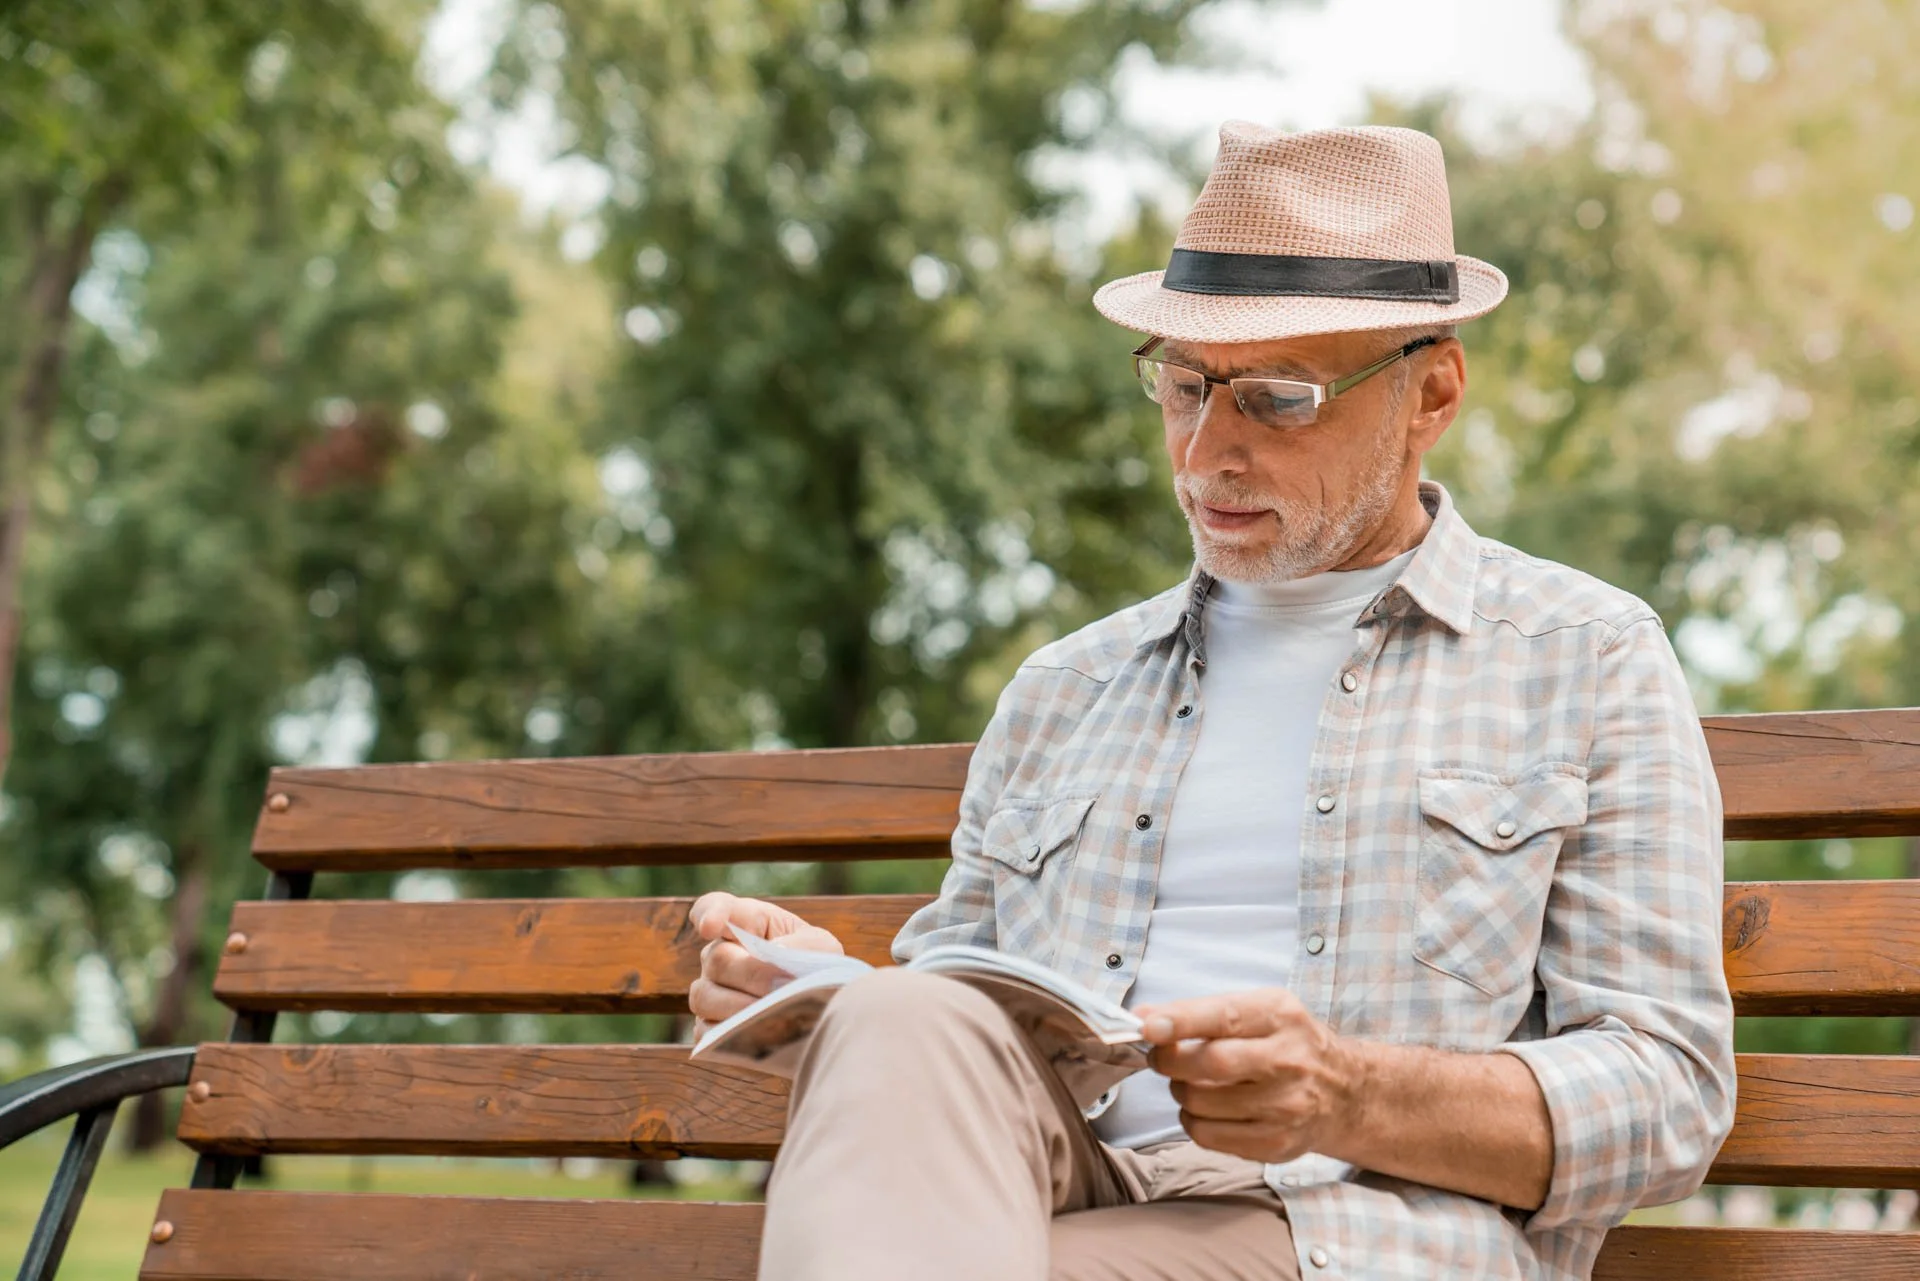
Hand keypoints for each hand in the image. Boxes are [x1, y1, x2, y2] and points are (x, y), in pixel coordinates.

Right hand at [687, 892, 843, 1037]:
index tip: (709, 926)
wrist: (820, 1010)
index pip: (713, 906)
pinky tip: (759, 1034)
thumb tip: (775, 955)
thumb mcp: (822, 947)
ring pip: (704, 996)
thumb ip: (803, 944)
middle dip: (751, 973)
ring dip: (741, 1007)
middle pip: (716, 958)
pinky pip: (706, 1032)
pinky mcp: (709, 1026)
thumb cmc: (817, 968)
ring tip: (773, 1014)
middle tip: (780, 987)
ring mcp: (710, 991)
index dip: (709, 913)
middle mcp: (719, 954)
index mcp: (745, 923)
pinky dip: (732, 1034)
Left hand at [1136, 988, 1361, 1164]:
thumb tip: (1142, 1020)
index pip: (1224, 1017)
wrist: (1344, 1092)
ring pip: (1201, 1102)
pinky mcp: (1276, 1144)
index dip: (1180, 1022)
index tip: (1146, 1026)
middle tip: (1160, 1056)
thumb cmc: (1286, 1044)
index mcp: (1280, 1017)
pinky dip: (1192, 1121)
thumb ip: (1202, 1012)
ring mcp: (1285, 1107)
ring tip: (1193, 1082)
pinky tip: (1207, 1109)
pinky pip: (1207, 1136)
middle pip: (1210, 1064)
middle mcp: (1288, 1061)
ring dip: (1180, 1091)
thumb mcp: (1258, 1010)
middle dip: (1170, 1060)